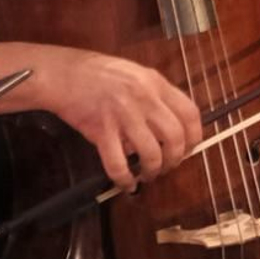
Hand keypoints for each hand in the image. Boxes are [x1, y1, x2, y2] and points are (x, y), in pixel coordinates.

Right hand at [26, 44, 202, 187]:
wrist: (65, 74)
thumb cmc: (100, 74)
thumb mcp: (136, 75)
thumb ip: (155, 96)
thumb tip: (171, 126)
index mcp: (155, 83)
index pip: (190, 113)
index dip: (194, 137)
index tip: (188, 149)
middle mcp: (144, 98)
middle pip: (175, 137)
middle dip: (175, 160)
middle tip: (166, 166)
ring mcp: (123, 114)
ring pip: (151, 153)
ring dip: (152, 171)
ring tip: (146, 175)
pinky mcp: (101, 130)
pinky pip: (118, 164)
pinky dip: (125, 180)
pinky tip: (126, 184)